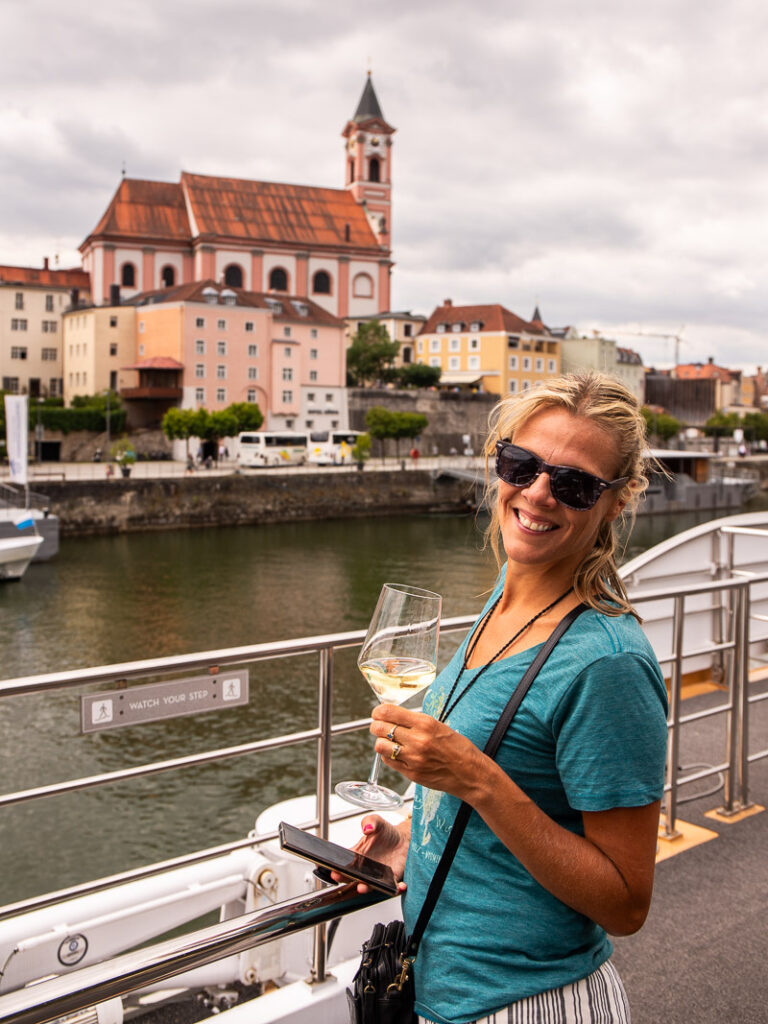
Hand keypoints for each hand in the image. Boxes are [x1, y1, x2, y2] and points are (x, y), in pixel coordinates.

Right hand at [330, 814, 409, 893]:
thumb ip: (370, 821)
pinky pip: (392, 887)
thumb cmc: (387, 833)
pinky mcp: (392, 879)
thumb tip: (366, 828)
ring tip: (362, 886)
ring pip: (369, 885)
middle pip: (350, 876)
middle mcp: (365, 868)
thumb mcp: (377, 822)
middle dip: (343, 877)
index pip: (343, 862)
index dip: (335, 865)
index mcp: (358, 855)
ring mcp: (377, 875)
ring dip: (365, 887)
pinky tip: (399, 886)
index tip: (331, 867)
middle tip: (338, 875)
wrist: (404, 839)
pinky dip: (395, 889)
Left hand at [370, 704, 486, 802]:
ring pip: (380, 746)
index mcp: (425, 723)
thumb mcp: (439, 726)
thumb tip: (393, 715)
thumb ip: (415, 721)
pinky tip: (397, 753)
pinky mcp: (411, 773)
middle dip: (376, 726)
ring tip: (389, 741)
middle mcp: (417, 740)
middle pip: (380, 728)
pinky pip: (388, 761)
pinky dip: (388, 756)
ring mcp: (413, 758)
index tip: (378, 713)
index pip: (388, 712)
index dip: (379, 711)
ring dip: (381, 742)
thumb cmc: (458, 748)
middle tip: (379, 726)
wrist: (471, 773)